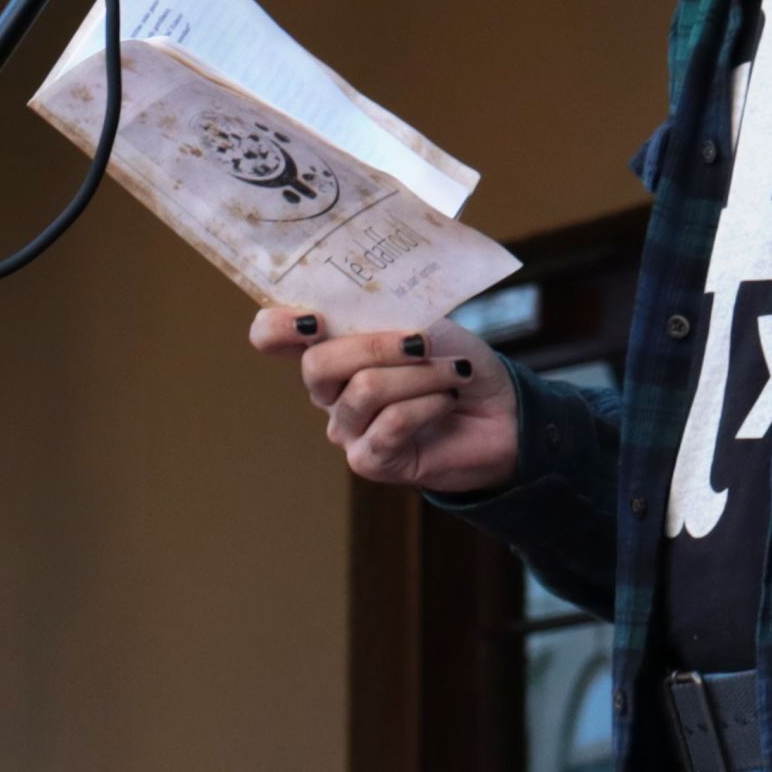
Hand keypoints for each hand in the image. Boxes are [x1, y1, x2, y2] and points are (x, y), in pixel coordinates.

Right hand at [249, 308, 519, 494]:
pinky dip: (428, 404)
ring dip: (419, 375)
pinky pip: (390, 424)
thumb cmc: (453, 359)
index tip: (313, 319)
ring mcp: (345, 428)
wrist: (500, 409)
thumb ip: (373, 312)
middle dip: (376, 346)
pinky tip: (449, 399)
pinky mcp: (369, 461)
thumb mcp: (417, 319)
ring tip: (453, 372)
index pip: (270, 335)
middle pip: (317, 365)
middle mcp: (327, 390)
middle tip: (423, 342)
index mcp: (329, 346)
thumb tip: (336, 309)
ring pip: (363, 391)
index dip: (275, 326)